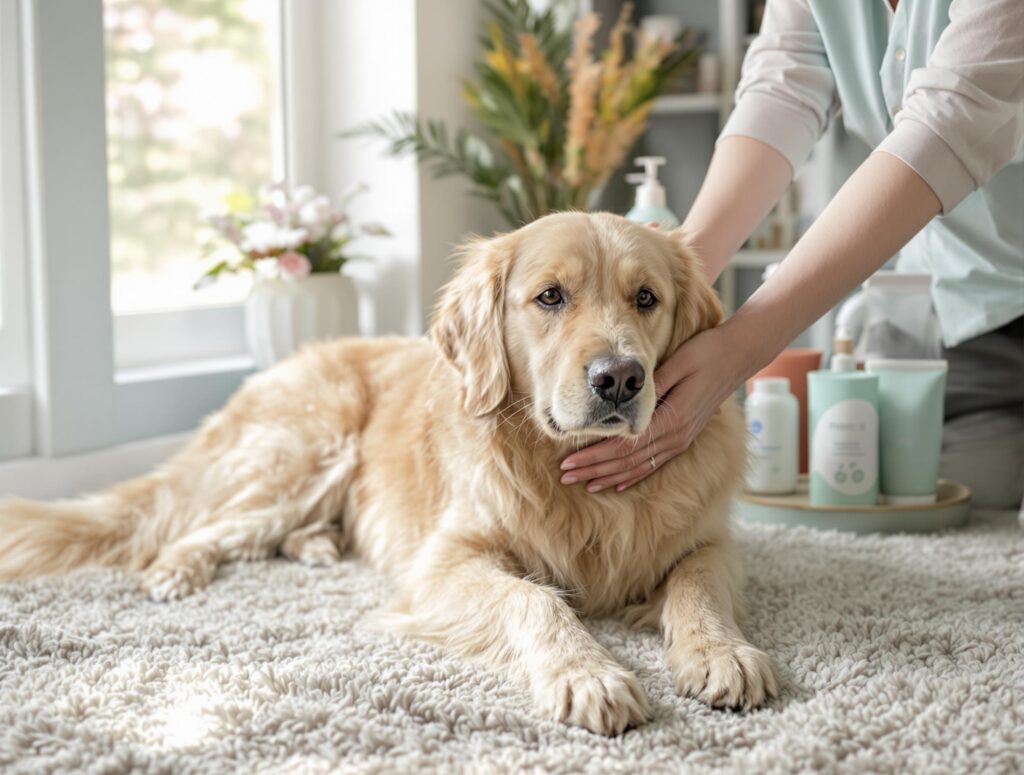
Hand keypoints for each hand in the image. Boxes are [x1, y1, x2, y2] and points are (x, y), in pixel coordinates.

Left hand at [559, 325, 748, 492]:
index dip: (594, 457)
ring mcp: (680, 440)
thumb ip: (653, 385)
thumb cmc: (706, 353)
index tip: (569, 461)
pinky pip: (654, 464)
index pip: (624, 447)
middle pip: (627, 462)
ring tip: (583, 483)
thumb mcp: (678, 363)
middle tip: (565, 476)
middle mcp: (676, 436)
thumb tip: (623, 401)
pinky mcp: (683, 438)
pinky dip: (633, 475)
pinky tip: (616, 482)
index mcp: (672, 420)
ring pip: (639, 468)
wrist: (738, 356)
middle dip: (594, 470)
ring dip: (609, 477)